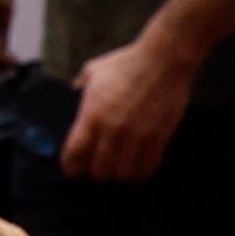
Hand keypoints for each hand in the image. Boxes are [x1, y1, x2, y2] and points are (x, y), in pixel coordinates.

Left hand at [58, 32, 197, 183]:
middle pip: (99, 171)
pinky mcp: (158, 139)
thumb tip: (72, 91)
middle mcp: (112, 130)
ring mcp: (137, 137)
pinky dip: (140, 172)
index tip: (73, 168)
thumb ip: (80, 85)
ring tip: (119, 168)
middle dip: (96, 172)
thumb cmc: (126, 63)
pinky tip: (138, 166)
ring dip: (119, 174)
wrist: (163, 61)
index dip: (71, 166)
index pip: (74, 154)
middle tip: (98, 166)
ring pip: (123, 174)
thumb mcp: (94, 70)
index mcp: (92, 114)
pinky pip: (147, 168)